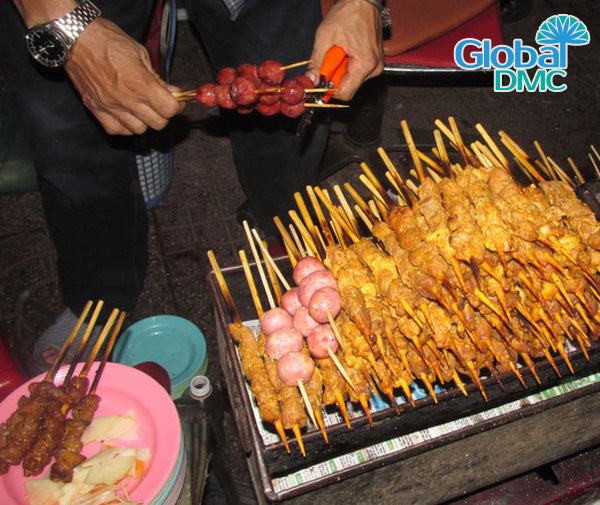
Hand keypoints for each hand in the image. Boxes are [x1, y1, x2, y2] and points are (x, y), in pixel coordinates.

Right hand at [65, 17, 184, 134]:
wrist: (75, 38)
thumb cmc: (107, 40)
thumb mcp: (139, 53)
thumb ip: (156, 77)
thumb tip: (172, 92)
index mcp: (139, 83)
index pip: (168, 109)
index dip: (176, 106)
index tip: (175, 101)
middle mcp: (125, 99)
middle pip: (158, 123)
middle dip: (164, 114)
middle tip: (161, 104)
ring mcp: (109, 106)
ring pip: (139, 130)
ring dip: (145, 121)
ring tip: (142, 108)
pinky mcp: (95, 109)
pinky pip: (116, 130)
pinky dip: (125, 126)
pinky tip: (126, 115)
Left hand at [305, 0, 383, 100]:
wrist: (362, 1)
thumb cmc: (348, 13)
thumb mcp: (325, 37)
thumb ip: (316, 62)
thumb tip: (310, 80)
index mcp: (365, 63)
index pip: (345, 93)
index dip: (329, 90)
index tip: (320, 82)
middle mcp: (374, 68)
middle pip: (348, 87)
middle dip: (335, 77)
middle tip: (330, 58)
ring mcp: (376, 65)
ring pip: (352, 80)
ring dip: (341, 70)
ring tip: (340, 51)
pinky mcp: (375, 62)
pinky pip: (358, 73)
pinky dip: (348, 66)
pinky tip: (346, 52)